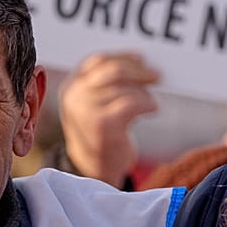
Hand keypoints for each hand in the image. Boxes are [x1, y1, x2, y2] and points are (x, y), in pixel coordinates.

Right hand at [59, 52, 159, 187]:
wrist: (93, 170)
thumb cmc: (99, 134)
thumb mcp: (93, 105)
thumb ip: (105, 85)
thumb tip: (140, 63)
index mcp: (70, 86)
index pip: (97, 60)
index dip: (122, 56)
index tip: (141, 59)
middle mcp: (75, 96)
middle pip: (112, 70)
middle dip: (138, 70)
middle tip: (156, 75)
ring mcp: (86, 110)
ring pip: (125, 88)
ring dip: (144, 92)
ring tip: (151, 101)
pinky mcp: (102, 124)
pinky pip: (132, 103)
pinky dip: (147, 104)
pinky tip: (153, 109)